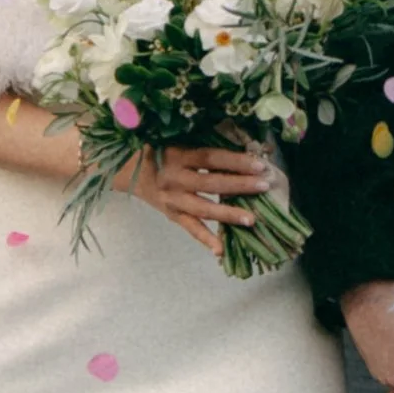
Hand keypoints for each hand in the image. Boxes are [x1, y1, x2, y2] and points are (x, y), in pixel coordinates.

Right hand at [130, 140, 274, 258]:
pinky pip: (190, 228)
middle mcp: (175, 179)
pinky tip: (220, 250)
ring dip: (228, 214)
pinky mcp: (171, 215)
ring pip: (203, 209)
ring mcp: (173, 200)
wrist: (129, 171)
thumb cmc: (159, 151)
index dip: (235, 161)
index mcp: (178, 156)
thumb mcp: (177, 142)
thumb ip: (203, 147)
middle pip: (211, 183)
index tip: (259, 164)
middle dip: (240, 185)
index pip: (211, 158)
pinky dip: (205, 239)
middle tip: (264, 186)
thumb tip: (243, 147)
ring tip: (251, 219)